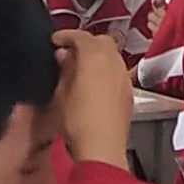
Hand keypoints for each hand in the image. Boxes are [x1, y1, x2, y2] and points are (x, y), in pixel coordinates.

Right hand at [52, 27, 136, 165]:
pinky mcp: (128, 92)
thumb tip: (63, 56)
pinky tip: (94, 83)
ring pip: (111, 56)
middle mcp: (113, 62)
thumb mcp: (60, 93)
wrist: (101, 148)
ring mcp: (123, 77)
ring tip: (80, 67)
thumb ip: (63, 68)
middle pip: (100, 41)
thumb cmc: (78, 122)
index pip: (80, 35)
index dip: (65, 35)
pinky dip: (105, 70)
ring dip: (96, 56)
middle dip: (84, 43)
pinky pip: (116, 72)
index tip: (55, 40)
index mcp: (94, 57)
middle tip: (67, 52)